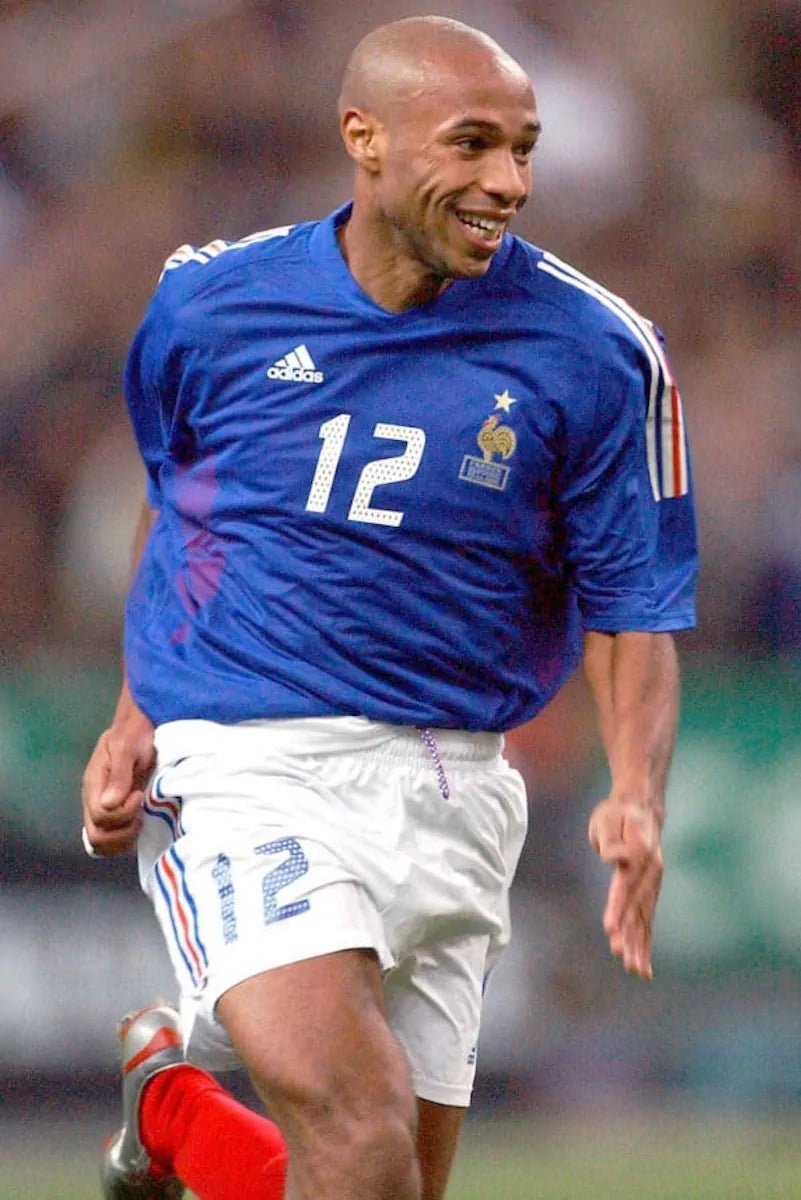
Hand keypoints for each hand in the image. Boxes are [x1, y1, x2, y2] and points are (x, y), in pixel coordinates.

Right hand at [81, 708, 154, 856]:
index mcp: (93, 786)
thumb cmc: (133, 735)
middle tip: (140, 814)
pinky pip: (113, 841)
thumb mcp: (127, 748)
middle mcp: (94, 802)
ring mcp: (103, 810)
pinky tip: (140, 826)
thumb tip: (109, 804)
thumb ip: (119, 775)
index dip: (122, 814)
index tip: (139, 795)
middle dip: (122, 832)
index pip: (99, 818)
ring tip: (140, 820)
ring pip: (103, 844)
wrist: (140, 730)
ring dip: (124, 839)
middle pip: (97, 837)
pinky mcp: (116, 815)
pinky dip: (126, 841)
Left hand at [588, 796, 662, 979]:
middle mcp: (651, 871)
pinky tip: (643, 964)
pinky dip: (646, 942)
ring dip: (640, 944)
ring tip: (635, 969)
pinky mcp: (652, 891)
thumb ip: (609, 841)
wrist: (641, 807)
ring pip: (646, 918)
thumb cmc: (617, 814)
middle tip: (621, 957)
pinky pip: (649, 920)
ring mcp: (654, 882)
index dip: (617, 907)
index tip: (609, 927)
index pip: (625, 885)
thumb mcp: (607, 819)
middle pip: (638, 907)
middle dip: (630, 934)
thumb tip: (615, 858)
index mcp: (640, 854)